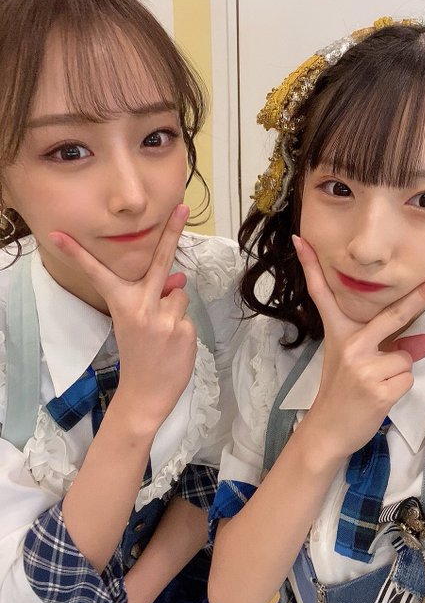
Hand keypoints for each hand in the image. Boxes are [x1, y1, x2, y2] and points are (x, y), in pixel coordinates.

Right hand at [49, 204, 196, 428]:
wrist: (145, 395)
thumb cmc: (138, 358)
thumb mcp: (135, 325)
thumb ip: (155, 297)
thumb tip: (178, 276)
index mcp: (123, 305)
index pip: (100, 274)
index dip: (79, 254)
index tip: (58, 235)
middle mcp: (143, 307)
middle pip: (160, 262)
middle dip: (172, 231)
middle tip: (183, 207)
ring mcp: (165, 318)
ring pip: (179, 293)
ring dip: (174, 307)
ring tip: (163, 331)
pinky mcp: (184, 329)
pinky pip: (187, 314)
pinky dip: (182, 324)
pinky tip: (172, 343)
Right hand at [293, 235, 424, 459]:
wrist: (327, 429)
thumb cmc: (341, 391)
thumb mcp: (358, 363)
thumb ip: (392, 346)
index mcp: (338, 333)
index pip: (322, 295)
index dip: (311, 267)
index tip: (301, 240)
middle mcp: (350, 346)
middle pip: (393, 315)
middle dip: (422, 295)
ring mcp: (363, 367)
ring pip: (406, 357)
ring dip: (400, 371)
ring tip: (377, 384)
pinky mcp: (378, 389)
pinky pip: (407, 378)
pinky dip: (401, 387)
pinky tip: (380, 396)